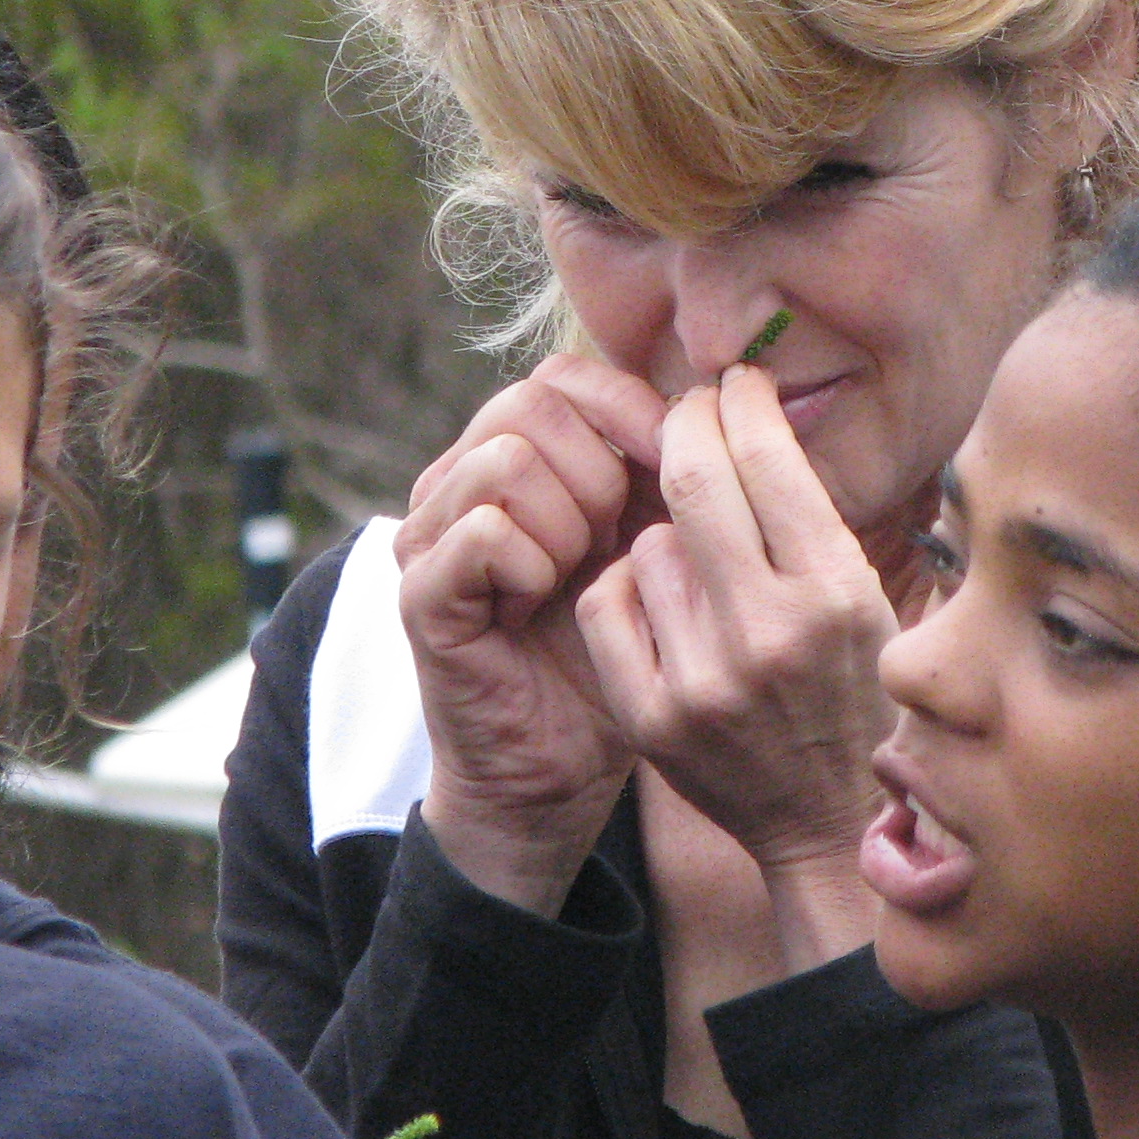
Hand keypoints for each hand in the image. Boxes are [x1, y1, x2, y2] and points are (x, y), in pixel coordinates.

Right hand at [396, 357, 667, 910]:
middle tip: (611, 540)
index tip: (674, 469)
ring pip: (508, 461)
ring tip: (574, 574)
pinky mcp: (420, 589)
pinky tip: (540, 606)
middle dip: (599, 469)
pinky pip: (485, 532)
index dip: (629, 410)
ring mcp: (430, 530)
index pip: (564, 375)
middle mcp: (458, 478)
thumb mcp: (651, 545)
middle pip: (532, 403)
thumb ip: (663, 472)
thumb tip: (718, 399)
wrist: (560, 763)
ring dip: (567, 520)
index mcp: (514, 454)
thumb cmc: (617, 650)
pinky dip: (533, 565)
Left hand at [578, 368, 896, 877]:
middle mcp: (770, 634)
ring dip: (668, 533)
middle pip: (693, 481)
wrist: (831, 823)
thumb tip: (762, 419)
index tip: (735, 383)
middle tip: (689, 409)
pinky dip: (629, 587)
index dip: (741, 402)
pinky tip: (662, 602)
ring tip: (701, 558)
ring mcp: (703, 680)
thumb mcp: (874, 602)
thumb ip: (819, 519)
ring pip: (648, 543)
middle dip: (686, 425)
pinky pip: (610, 601)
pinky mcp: (650, 717)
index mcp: (838, 595)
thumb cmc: (858, 692)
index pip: (768, 459)